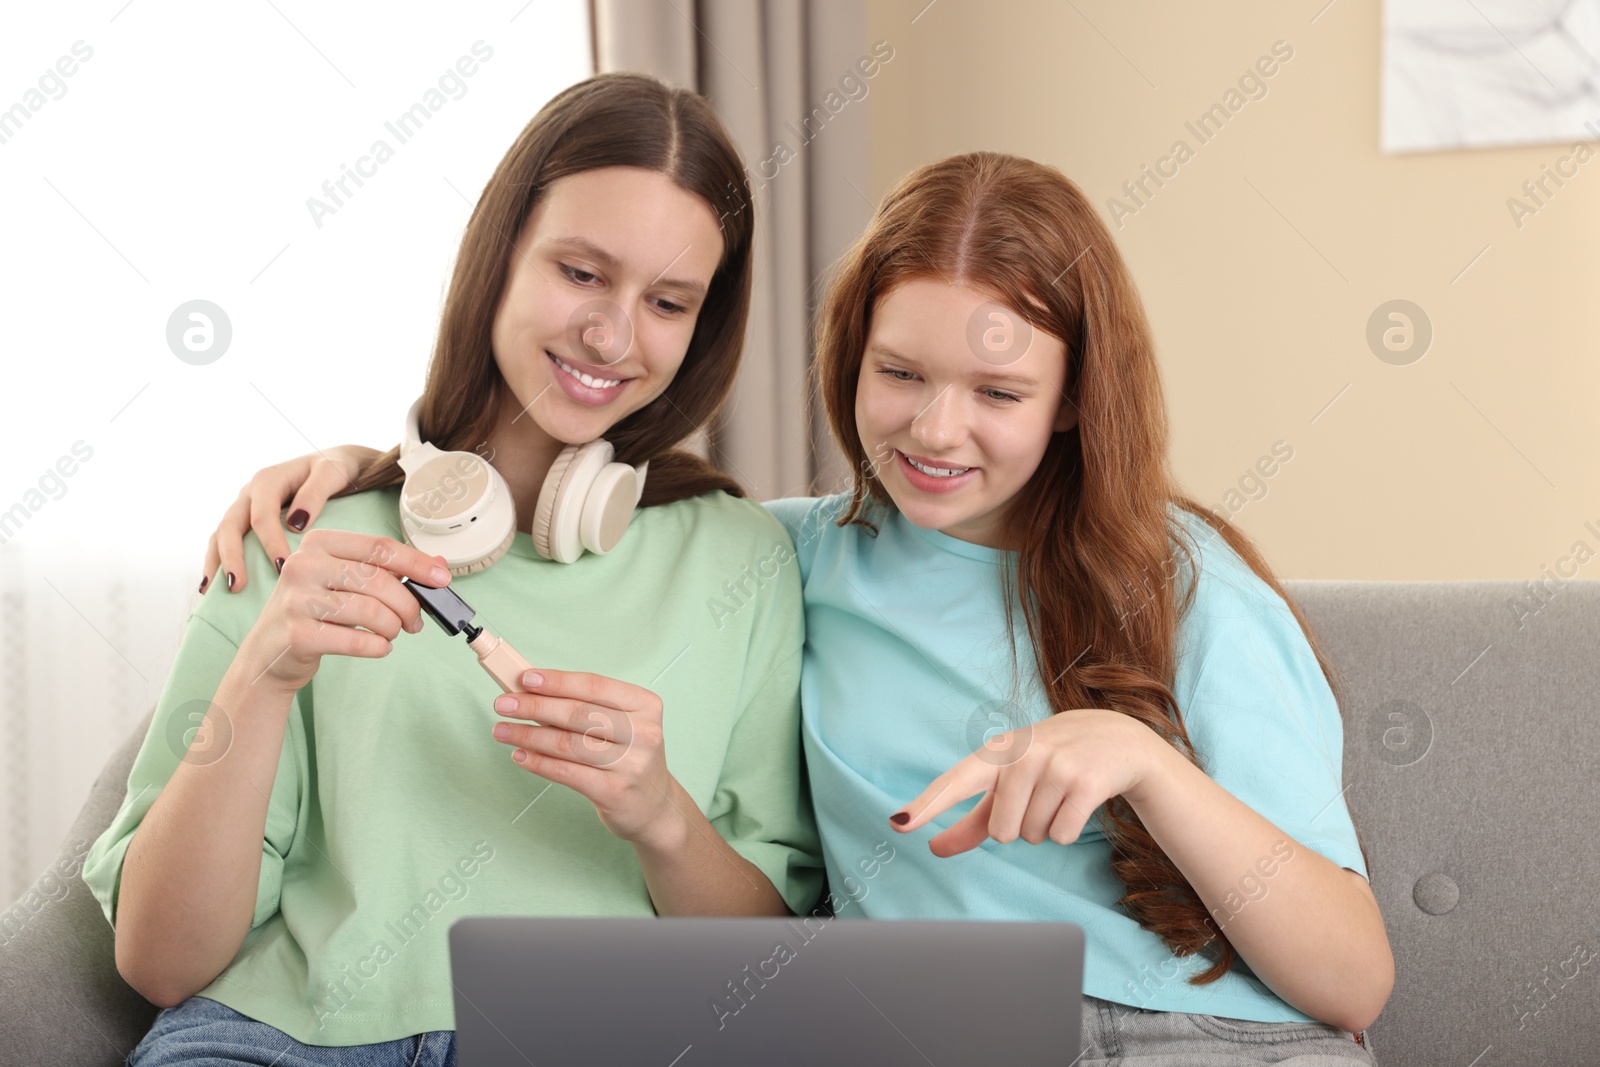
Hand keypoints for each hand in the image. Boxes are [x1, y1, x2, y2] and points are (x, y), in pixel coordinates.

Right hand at [202, 445, 383, 593]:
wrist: (335, 465)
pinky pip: (225, 542)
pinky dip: (218, 561)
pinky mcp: (246, 522)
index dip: (270, 541)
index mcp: (268, 481)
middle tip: (238, 585)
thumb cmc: (337, 468)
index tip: (282, 567)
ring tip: (213, 591)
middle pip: (230, 526)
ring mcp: (245, 508)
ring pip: (221, 535)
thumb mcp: (332, 473)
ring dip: (216, 562)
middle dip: (231, 556)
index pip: (262, 515)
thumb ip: (315, 493)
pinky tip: (215, 586)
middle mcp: (249, 494)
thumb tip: (296, 524)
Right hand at [238, 529, 450, 692]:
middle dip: (408, 605)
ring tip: (391, 633)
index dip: (417, 563)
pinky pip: (358, 641)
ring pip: (371, 611)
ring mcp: (296, 600)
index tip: (442, 579)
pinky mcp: (297, 634)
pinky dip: (378, 647)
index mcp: (318, 543)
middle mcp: (302, 565)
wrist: (268, 654)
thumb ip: (387, 570)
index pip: (379, 547)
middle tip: (414, 621)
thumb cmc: (314, 612)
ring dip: (392, 628)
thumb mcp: (344, 582)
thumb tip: (439, 566)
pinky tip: (377, 646)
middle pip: (379, 580)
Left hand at [489, 668, 677, 844]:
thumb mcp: (622, 724)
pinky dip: (537, 762)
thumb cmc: (629, 757)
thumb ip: (586, 707)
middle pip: (578, 713)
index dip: (557, 681)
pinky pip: (566, 772)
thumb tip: (533, 692)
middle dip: (534, 706)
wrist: (655, 806)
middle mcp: (643, 733)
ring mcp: (630, 764)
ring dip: (528, 735)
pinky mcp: (614, 791)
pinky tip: (520, 754)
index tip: (525, 678)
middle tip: (504, 704)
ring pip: (567, 744)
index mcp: (645, 705)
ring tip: (502, 730)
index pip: (594, 685)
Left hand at [889, 709, 1166, 856]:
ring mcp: (1055, 765)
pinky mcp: (1086, 782)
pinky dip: (1067, 830)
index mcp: (996, 752)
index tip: (899, 824)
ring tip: (1060, 794)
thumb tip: (933, 848)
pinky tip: (1078, 802)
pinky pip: (1061, 835)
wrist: (1117, 738)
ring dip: (1046, 827)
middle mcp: (1021, 754)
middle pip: (1001, 832)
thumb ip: (971, 818)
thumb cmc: (1051, 762)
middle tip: (1039, 797)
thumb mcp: (1010, 781)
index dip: (926, 805)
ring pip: (1032, 836)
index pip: (955, 783)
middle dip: (1019, 828)